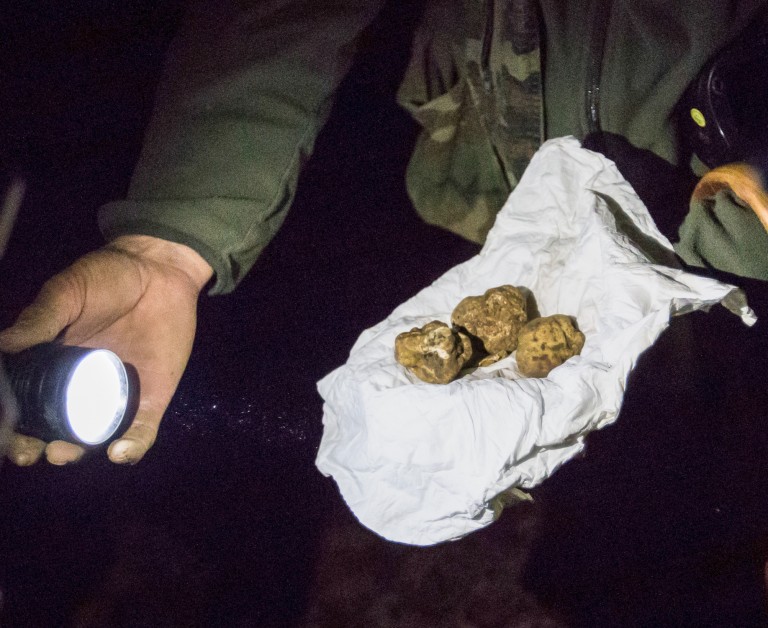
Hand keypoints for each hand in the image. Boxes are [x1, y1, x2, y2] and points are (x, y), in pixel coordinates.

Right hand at [0, 235, 212, 464]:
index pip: (26, 405)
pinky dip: (131, 449)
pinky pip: (141, 432)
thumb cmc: (108, 277)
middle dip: (37, 448)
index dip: (12, 425)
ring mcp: (117, 396)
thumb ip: (38, 321)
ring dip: (76, 454)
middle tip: (28, 452)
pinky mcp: (152, 398)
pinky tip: (118, 453)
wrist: (161, 270)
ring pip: (93, 439)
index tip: (5, 434)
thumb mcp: (67, 294)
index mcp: (53, 367)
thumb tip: (1, 348)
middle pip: (54, 430)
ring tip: (62, 454)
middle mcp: (82, 389)